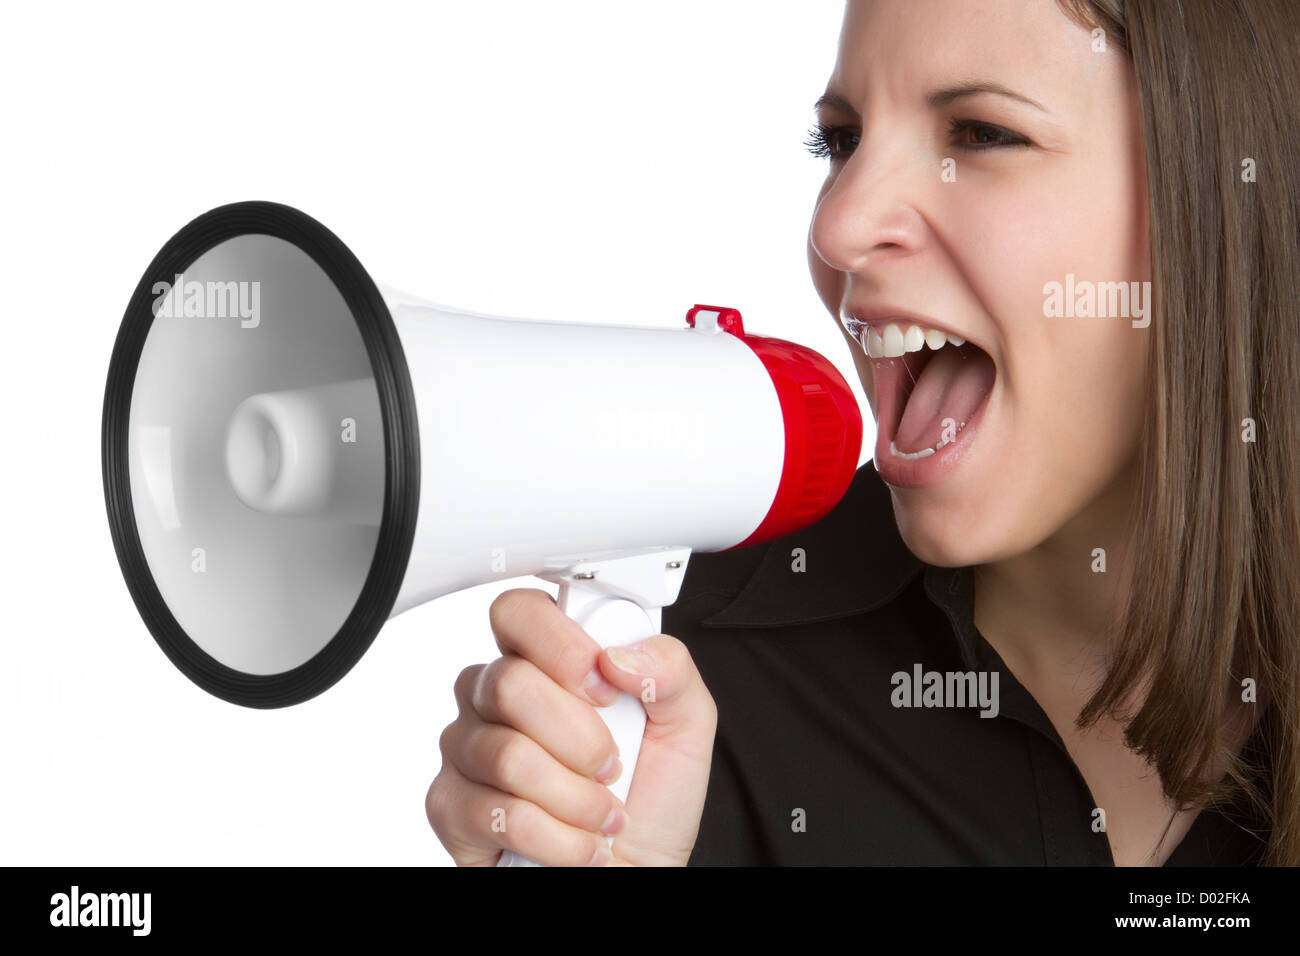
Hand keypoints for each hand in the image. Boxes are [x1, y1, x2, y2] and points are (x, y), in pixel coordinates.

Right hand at [426, 587, 717, 865]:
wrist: (635, 872)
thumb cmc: (651, 800)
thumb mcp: (686, 725)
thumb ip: (670, 670)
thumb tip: (619, 654)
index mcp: (545, 661)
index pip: (519, 611)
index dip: (562, 648)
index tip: (605, 690)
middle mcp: (494, 696)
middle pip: (509, 684)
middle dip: (581, 739)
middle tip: (611, 766)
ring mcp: (466, 749)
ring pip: (507, 755)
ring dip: (575, 798)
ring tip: (600, 813)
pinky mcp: (450, 806)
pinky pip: (498, 812)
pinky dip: (557, 838)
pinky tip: (575, 842)